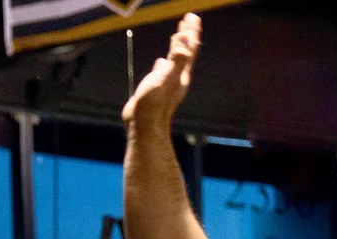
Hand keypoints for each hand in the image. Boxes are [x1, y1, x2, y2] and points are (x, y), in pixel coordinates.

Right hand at [122, 13, 199, 128]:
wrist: (143, 125)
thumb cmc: (154, 103)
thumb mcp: (167, 78)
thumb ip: (176, 59)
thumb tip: (185, 39)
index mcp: (181, 74)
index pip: (189, 48)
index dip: (191, 32)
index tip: (193, 16)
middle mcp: (177, 77)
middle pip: (185, 52)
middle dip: (188, 35)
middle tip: (190, 19)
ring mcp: (167, 82)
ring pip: (174, 60)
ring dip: (176, 46)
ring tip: (178, 36)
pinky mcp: (156, 88)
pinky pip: (163, 70)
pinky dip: (164, 62)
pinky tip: (160, 62)